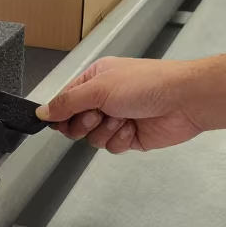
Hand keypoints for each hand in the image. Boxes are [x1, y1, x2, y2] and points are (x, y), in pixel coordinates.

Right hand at [35, 56, 204, 153]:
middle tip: (98, 115)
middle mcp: (104, 99)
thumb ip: (67, 102)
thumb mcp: (99, 88)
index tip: (60, 120)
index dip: (61, 113)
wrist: (183, 100)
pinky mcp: (130, 137)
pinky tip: (133, 128)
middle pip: (75, 123)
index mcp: (94, 80)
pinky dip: (120, 139)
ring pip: (92, 138)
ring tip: (123, 119)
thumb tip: (41, 112)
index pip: (65, 100)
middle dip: (84, 123)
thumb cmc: (144, 84)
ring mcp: (117, 119)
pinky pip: (111, 146)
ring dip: (105, 130)